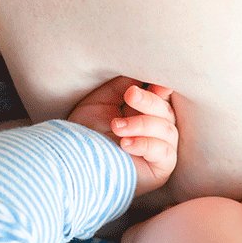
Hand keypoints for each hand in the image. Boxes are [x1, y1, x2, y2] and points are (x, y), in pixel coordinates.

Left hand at [68, 76, 177, 196]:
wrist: (74, 163)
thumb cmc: (85, 133)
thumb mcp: (101, 101)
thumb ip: (122, 85)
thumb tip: (142, 73)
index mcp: (144, 113)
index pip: (163, 97)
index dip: (162, 89)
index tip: (156, 82)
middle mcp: (155, 130)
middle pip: (166, 111)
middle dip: (149, 101)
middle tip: (130, 95)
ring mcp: (160, 150)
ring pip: (167, 130)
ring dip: (142, 124)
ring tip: (117, 126)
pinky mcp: (161, 169)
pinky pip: (165, 152)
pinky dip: (146, 144)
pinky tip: (126, 144)